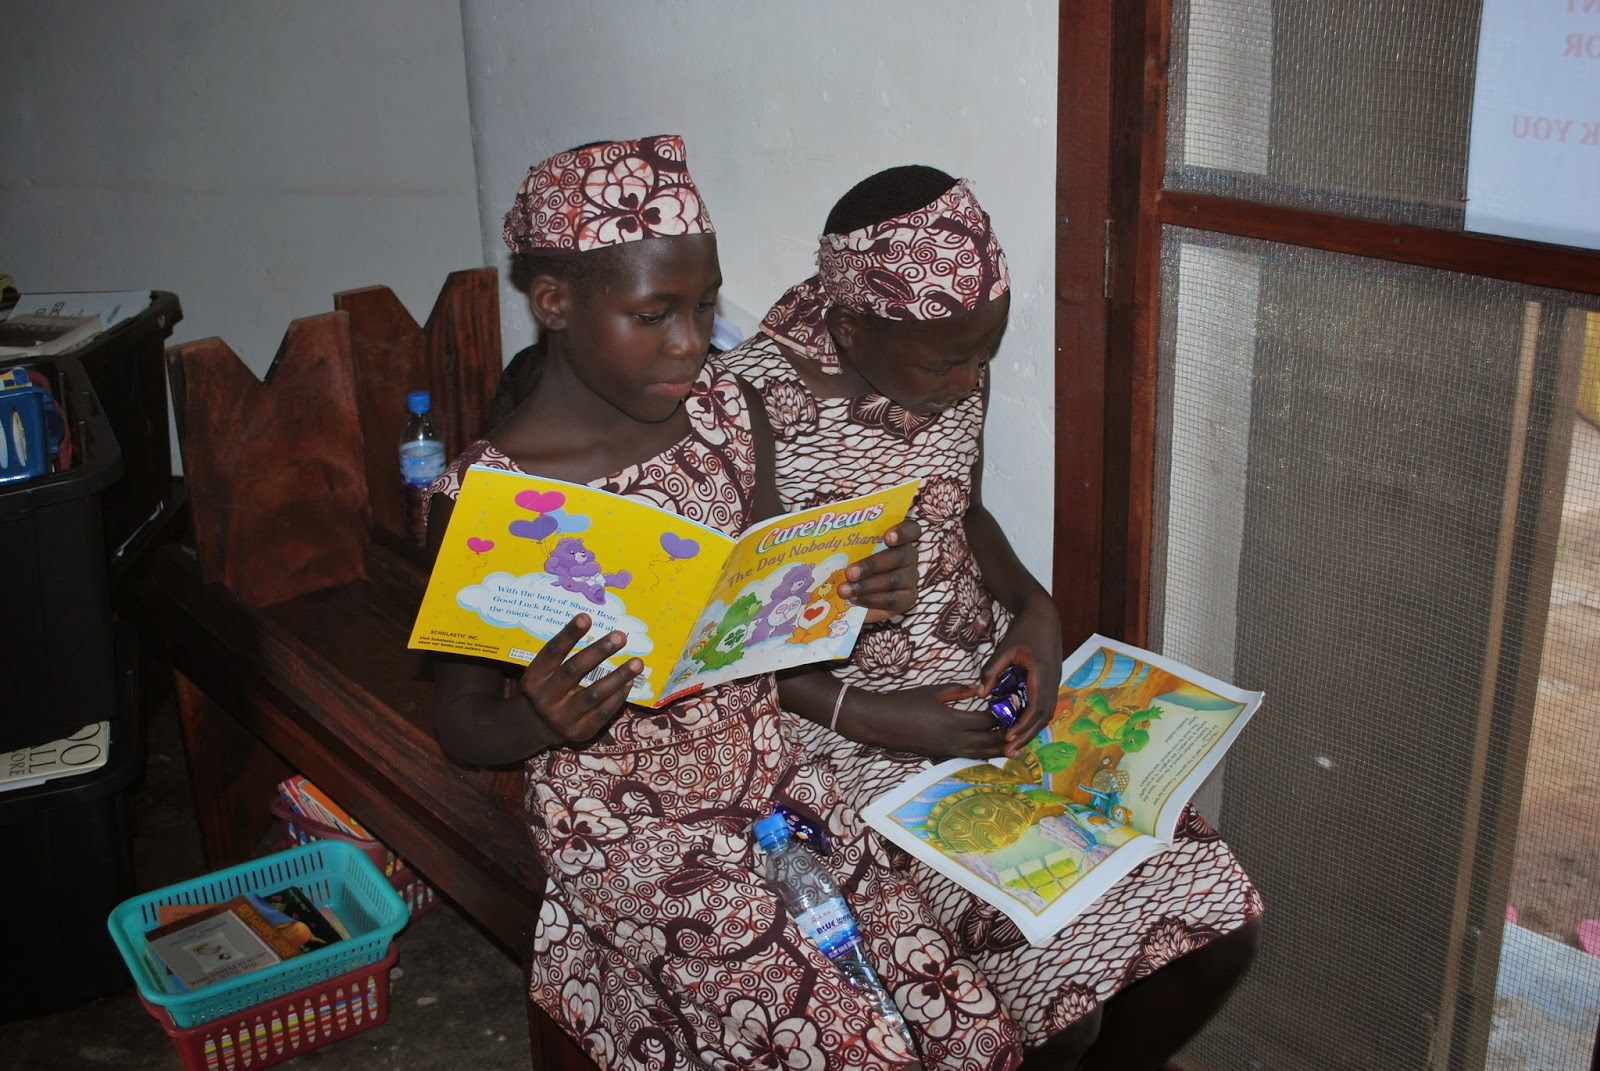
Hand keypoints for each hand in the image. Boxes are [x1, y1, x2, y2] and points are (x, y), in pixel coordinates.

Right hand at [516, 613, 641, 743]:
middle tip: (621, 636)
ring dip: (618, 677)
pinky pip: (603, 712)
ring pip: (594, 694)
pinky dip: (618, 696)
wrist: (537, 726)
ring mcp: (562, 717)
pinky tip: (629, 682)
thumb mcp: (544, 672)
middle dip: (599, 652)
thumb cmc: (548, 687)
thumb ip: (563, 655)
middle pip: (574, 671)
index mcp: (534, 678)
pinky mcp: (579, 732)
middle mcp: (546, 697)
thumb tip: (594, 626)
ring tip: (637, 662)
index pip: (552, 653)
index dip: (568, 635)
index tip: (586, 617)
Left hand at [838, 519, 920, 623]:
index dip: (903, 532)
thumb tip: (829, 538)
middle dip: (872, 564)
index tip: (887, 537)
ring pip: (893, 580)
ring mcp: (910, 578)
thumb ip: (850, 544)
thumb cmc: (855, 564)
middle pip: (900, 556)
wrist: (859, 594)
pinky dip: (870, 599)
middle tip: (849, 573)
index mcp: (899, 538)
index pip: (912, 529)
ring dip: (866, 585)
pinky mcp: (907, 598)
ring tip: (844, 590)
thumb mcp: (852, 551)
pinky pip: (892, 599)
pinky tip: (854, 599)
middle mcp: (909, 556)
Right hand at [844, 682, 1007, 759]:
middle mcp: (953, 740)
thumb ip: (959, 690)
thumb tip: (980, 688)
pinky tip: (987, 751)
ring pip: (980, 754)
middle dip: (1005, 736)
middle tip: (1018, 728)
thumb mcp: (933, 691)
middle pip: (988, 742)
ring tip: (1011, 746)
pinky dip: (980, 754)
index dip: (1001, 715)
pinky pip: (966, 757)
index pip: (987, 721)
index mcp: (953, 721)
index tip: (1010, 707)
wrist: (880, 722)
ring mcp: (947, 750)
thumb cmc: (905, 702)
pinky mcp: (940, 756)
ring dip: (996, 750)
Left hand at [982, 591, 1062, 754]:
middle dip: (1027, 735)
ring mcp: (1053, 683)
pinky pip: (1043, 705)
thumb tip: (980, 694)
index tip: (1009, 738)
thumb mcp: (1005, 648)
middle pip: (1043, 717)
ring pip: (1045, 714)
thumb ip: (991, 671)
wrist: (1043, 615)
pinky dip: (1031, 718)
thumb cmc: (1024, 629)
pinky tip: (1017, 726)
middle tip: (1009, 751)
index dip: (1023, 725)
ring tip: (1012, 744)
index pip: (1036, 707)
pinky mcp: (1049, 682)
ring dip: (1030, 729)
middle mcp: (1052, 682)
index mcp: (1042, 674)